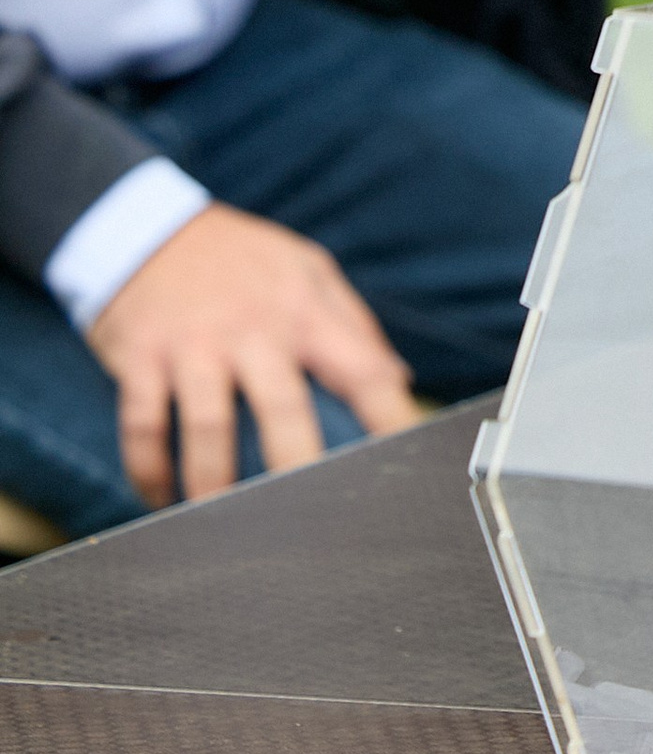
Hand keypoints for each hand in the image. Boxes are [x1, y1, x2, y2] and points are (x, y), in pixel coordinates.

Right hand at [87, 204, 420, 507]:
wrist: (151, 228)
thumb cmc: (243, 260)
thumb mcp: (307, 270)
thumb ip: (354, 325)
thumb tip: (398, 379)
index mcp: (305, 309)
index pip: (362, 370)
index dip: (391, 418)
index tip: (410, 464)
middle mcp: (252, 328)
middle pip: (284, 409)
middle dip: (298, 469)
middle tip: (308, 518)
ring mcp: (194, 344)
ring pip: (209, 428)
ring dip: (214, 485)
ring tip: (223, 524)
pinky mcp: (141, 356)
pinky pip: (144, 425)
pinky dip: (150, 470)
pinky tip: (159, 497)